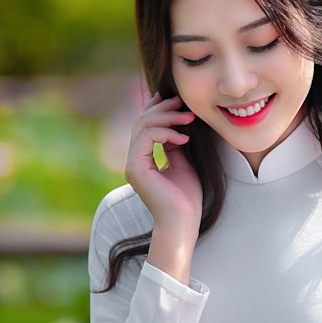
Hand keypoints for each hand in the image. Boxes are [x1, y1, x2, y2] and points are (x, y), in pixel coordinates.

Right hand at [125, 91, 202, 234]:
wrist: (183, 222)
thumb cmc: (186, 200)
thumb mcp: (183, 164)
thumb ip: (174, 145)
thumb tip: (176, 125)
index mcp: (142, 161)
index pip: (144, 126)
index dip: (158, 108)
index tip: (178, 100)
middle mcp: (134, 161)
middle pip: (141, 121)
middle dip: (163, 108)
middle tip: (183, 102)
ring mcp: (132, 164)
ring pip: (143, 125)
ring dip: (168, 117)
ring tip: (189, 118)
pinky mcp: (136, 168)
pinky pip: (146, 137)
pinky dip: (166, 132)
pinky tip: (184, 138)